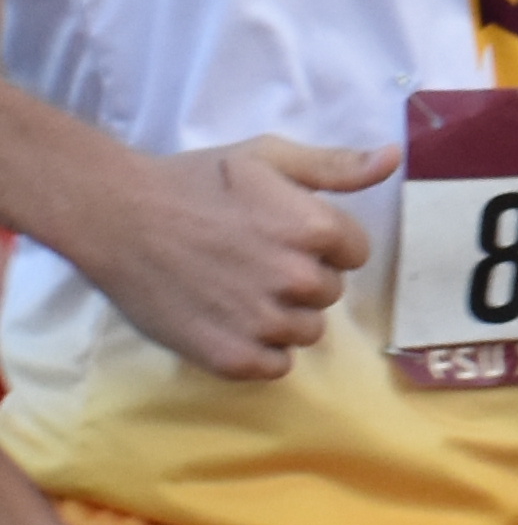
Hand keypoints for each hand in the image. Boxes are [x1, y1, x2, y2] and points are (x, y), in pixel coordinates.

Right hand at [54, 136, 370, 379]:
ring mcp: (262, 322)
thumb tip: (392, 158)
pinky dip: (259, 351)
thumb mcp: (267, 157)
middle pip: (329, 292)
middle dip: (301, 278)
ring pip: (306, 331)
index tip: (284, 235)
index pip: (354, 253)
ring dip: (283, 316)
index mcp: (313, 229)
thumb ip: (335, 166)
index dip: (323, 244)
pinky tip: (229, 323)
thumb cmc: (194, 181)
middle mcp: (296, 279)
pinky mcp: (230, 357)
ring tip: (236, 289)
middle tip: (251, 260)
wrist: (116, 216)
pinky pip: (275, 366)